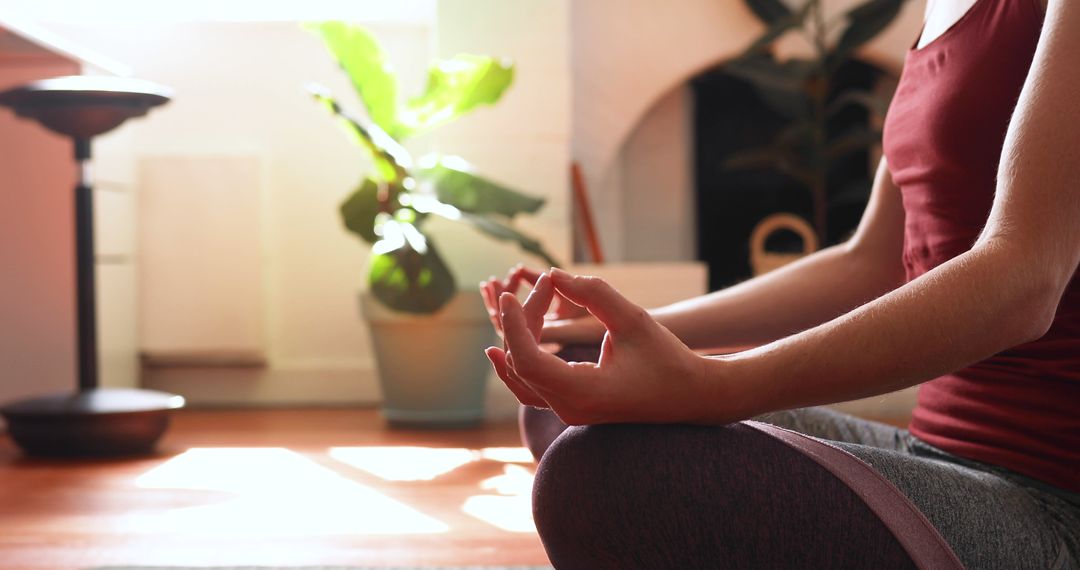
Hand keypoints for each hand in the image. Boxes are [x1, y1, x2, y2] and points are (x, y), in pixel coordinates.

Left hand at [486, 268, 713, 425]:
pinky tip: (502, 348)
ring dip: (516, 342)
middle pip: (522, 364)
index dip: (514, 325)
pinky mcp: (574, 407)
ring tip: (509, 310)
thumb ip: (593, 294)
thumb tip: (554, 275)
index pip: (527, 360)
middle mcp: (570, 409)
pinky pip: (533, 389)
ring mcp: (570, 412)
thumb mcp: (633, 320)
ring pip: (523, 379)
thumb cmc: (668, 359)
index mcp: (583, 392)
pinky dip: (518, 366)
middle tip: (545, 287)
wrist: (693, 397)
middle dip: (524, 321)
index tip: (510, 296)